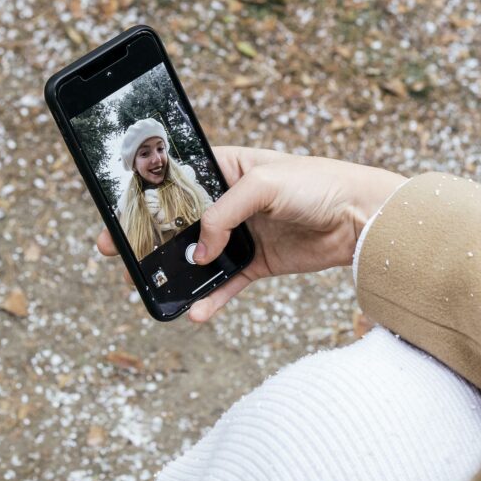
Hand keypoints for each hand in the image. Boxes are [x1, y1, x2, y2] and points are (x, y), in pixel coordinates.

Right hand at [97, 147, 406, 321]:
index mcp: (226, 168)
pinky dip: (211, 299)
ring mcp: (243, 234)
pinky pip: (227, 284)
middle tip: (118, 253)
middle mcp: (230, 201)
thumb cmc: (317, 183)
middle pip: (180, 221)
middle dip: (150, 238)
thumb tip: (200, 252)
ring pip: (200, 256)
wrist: (363, 216)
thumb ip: (224, 214)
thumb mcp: (264, 184)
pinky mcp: (259, 263)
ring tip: (151, 288)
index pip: (178, 179)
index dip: (147, 194)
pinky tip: (197, 312)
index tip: (117, 210)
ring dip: (178, 273)